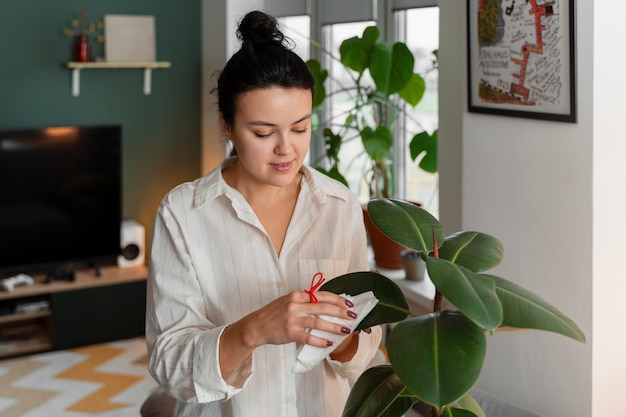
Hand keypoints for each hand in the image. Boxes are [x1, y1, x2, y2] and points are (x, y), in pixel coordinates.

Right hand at [243, 290, 357, 348]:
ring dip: (335, 327)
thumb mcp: (288, 301)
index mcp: (297, 295)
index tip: (349, 304)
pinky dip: (320, 341)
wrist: (256, 325)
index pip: (322, 295)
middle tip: (353, 316)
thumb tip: (326, 304)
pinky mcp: (290, 333)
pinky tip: (329, 343)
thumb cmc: (274, 313)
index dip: (338, 299)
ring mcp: (293, 319)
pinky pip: (309, 337)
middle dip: (341, 312)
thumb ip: (304, 301)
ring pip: (319, 322)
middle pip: (324, 307)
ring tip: (346, 331)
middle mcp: (295, 305)